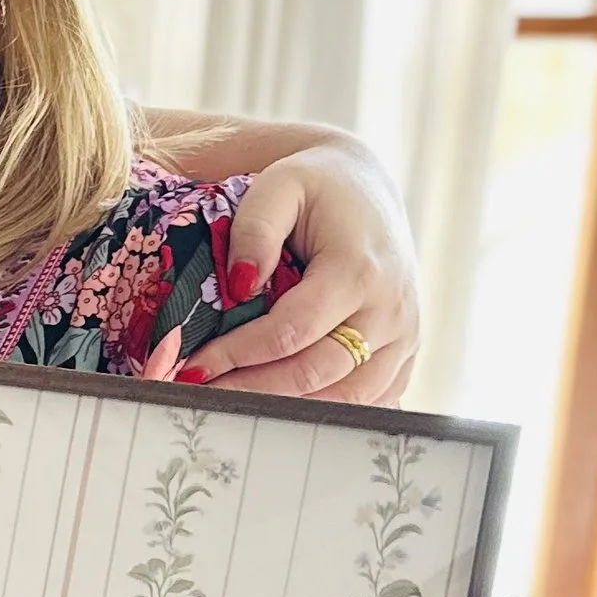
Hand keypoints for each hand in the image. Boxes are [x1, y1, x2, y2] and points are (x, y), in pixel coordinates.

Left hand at [180, 143, 419, 400]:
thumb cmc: (313, 186)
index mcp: (359, 269)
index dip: (237, 355)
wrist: (365, 186)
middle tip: (199, 398)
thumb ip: (254, 229)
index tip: (190, 367)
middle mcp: (390, 309)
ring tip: (230, 408)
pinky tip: (279, 411)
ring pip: (345, 398)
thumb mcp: (278, 186)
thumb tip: (240, 285)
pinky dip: (325, 411)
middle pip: (315, 373)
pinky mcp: (406, 352)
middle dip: (251, 391)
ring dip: (285, 410)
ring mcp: (404, 335)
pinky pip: (370, 400)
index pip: (291, 332)